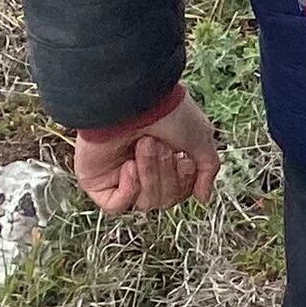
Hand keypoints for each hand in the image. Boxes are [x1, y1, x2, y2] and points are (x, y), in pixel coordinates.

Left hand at [72, 91, 219, 214]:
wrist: (133, 100)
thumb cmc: (168, 113)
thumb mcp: (201, 138)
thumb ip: (207, 168)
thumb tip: (204, 197)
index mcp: (167, 160)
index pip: (180, 191)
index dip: (185, 180)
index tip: (185, 158)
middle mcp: (144, 170)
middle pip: (164, 199)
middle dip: (165, 172)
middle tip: (160, 145)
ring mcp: (120, 177)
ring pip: (144, 202)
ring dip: (149, 173)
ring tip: (143, 145)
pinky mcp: (98, 183)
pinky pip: (117, 205)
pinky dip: (128, 190)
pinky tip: (128, 165)